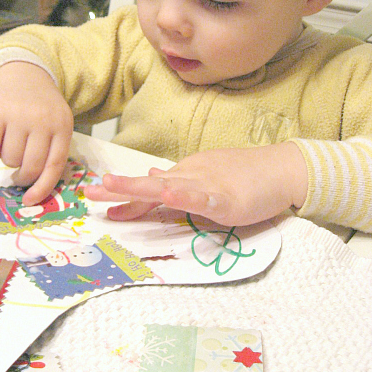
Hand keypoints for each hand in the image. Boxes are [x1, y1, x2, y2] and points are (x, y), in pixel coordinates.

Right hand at [0, 61, 73, 204]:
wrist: (25, 76)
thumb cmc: (43, 109)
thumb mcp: (58, 125)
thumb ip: (53, 152)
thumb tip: (36, 190)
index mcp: (62, 127)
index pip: (54, 165)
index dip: (42, 188)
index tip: (30, 201)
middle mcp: (42, 120)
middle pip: (30, 166)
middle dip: (22, 177)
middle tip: (19, 174)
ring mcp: (18, 115)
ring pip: (8, 160)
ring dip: (8, 160)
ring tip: (12, 144)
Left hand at [83, 143, 307, 225]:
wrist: (282, 169)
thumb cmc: (248, 177)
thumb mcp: (207, 179)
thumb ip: (180, 182)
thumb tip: (153, 179)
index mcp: (185, 176)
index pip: (150, 189)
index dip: (125, 197)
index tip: (100, 203)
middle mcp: (190, 176)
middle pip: (148, 186)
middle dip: (118, 189)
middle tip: (89, 191)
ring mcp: (206, 184)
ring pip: (167, 188)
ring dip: (138, 188)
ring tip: (113, 185)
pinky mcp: (226, 196)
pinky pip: (202, 196)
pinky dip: (184, 195)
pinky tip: (168, 194)